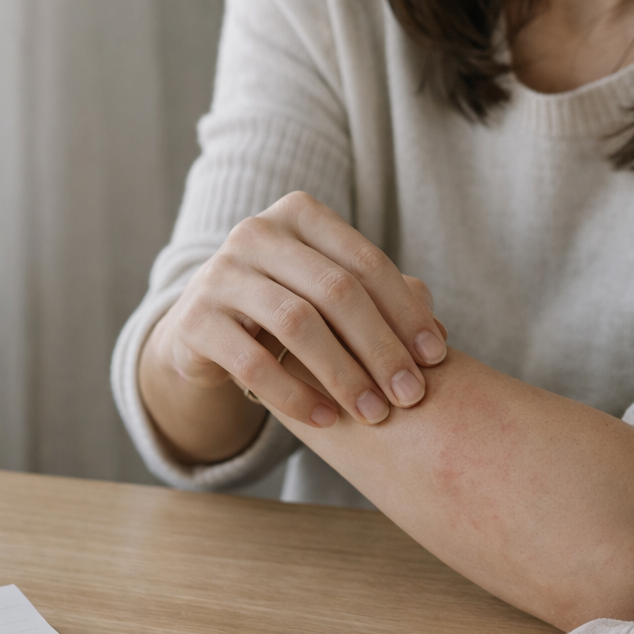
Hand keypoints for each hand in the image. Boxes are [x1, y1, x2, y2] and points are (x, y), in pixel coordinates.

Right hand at [149, 191, 447, 428]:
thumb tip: (438, 336)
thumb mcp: (330, 294)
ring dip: (343, 374)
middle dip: (380, 347)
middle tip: (410, 394)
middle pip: (335, 291)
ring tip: (373, 412)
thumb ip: (383, 303)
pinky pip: (255, 363)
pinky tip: (327, 419)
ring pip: (297, 324)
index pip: (365, 262)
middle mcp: (256, 233)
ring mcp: (220, 274)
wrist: (203, 327)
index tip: (436, 358)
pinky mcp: (195, 320)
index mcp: (299, 214)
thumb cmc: (286, 305)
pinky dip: (296, 396)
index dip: (405, 311)